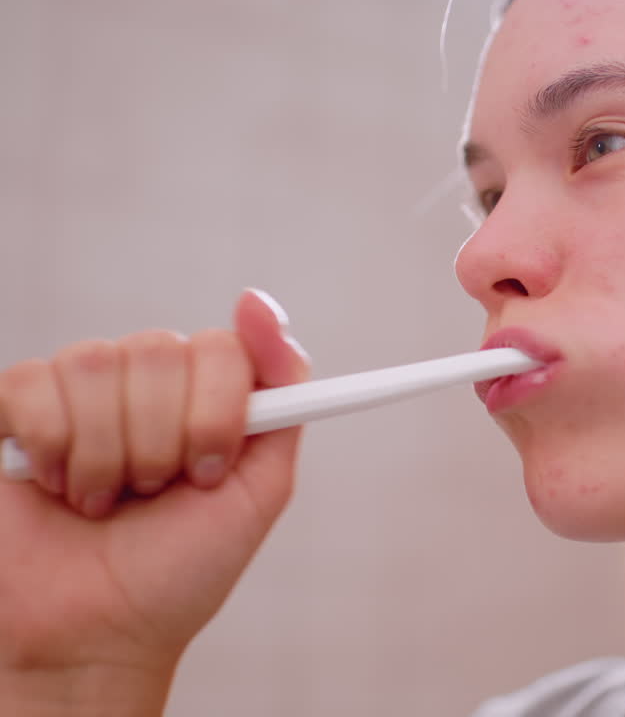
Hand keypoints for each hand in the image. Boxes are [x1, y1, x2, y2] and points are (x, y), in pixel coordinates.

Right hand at [0, 289, 309, 709]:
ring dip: (107, 452)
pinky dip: (52, 447)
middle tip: (154, 492)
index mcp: (207, 394)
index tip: (208, 469)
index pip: (223, 347)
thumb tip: (260, 304)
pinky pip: (32, 383)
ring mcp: (80, 392)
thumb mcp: (259, 489)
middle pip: (160, 350)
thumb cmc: (179, 569)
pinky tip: (57, 485)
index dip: (216, 412)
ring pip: (97, 362)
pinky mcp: (16, 410)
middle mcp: (147, 382)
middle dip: (162, 440)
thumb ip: (283, 396)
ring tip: (106, 499)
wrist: (96, 634)